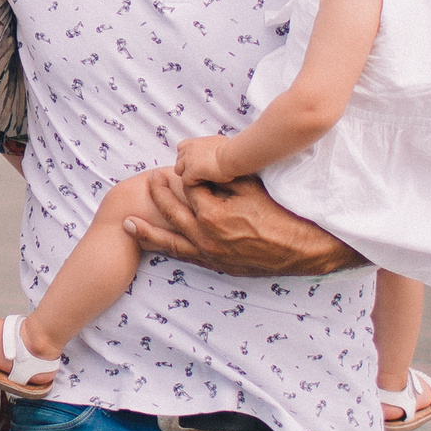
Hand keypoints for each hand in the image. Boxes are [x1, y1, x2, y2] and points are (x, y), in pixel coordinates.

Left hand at [125, 170, 365, 277]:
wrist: (303, 248)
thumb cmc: (282, 213)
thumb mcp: (252, 187)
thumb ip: (225, 177)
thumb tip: (205, 165)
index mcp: (213, 214)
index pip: (188, 190)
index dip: (182, 177)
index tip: (175, 166)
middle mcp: (206, 237)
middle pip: (173, 213)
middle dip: (159, 195)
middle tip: (149, 180)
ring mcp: (210, 254)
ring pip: (171, 241)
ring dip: (148, 231)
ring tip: (127, 223)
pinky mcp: (217, 265)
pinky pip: (185, 257)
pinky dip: (167, 249)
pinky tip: (155, 245)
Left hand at [173, 137, 233, 184]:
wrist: (231, 155)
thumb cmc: (231, 150)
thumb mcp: (218, 142)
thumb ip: (210, 147)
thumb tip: (216, 151)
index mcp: (194, 142)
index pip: (181, 148)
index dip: (186, 157)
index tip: (197, 162)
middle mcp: (188, 149)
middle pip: (178, 161)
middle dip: (186, 168)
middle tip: (200, 173)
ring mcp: (187, 160)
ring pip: (179, 171)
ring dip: (188, 176)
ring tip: (203, 177)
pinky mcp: (190, 171)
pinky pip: (186, 181)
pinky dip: (194, 183)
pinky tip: (206, 181)